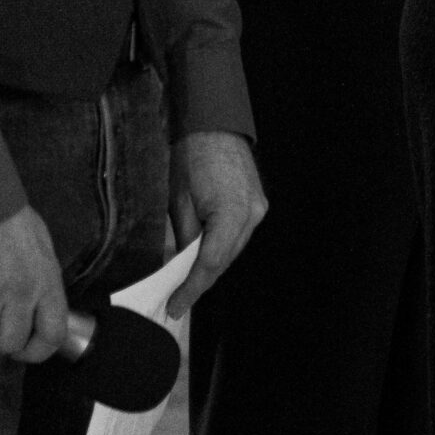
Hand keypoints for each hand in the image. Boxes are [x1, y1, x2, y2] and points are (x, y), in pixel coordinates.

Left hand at [165, 132, 265, 317]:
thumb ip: (185, 237)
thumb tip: (183, 263)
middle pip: (225, 260)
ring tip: (188, 281)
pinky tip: (206, 255)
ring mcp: (258, 209)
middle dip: (201, 281)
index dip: (192, 289)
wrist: (214, 126)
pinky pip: (239, 235)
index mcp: (231, 215)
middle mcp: (251, 215)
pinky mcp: (258, 203)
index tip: (176, 307)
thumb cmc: (192, 158)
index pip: (210, 263)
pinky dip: (222, 247)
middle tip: (178, 300)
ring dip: (212, 265)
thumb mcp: (179, 202)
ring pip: (233, 250)